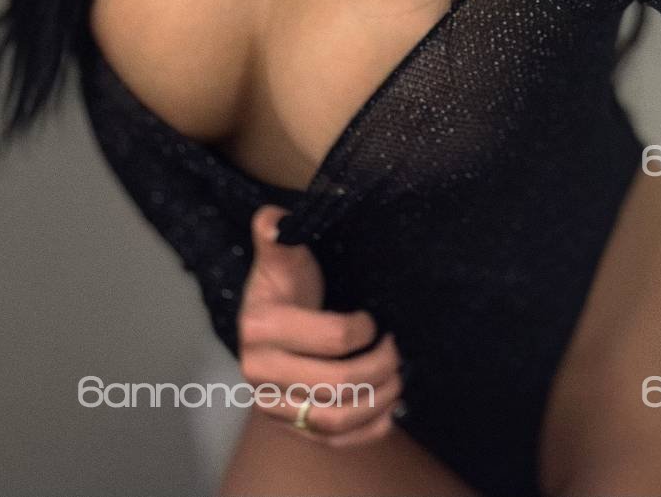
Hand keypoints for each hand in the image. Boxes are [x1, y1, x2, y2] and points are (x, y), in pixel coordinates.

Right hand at [237, 205, 404, 446]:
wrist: (268, 321)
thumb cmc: (285, 285)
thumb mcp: (283, 256)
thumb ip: (277, 236)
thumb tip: (273, 218)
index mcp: (262, 328)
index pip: (331, 338)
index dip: (364, 330)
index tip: (375, 319)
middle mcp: (261, 373)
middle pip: (335, 384)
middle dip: (379, 367)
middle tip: (398, 349)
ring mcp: (274, 406)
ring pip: (333, 420)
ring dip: (376, 402)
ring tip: (399, 380)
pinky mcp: (290, 427)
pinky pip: (331, 442)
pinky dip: (366, 432)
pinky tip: (389, 411)